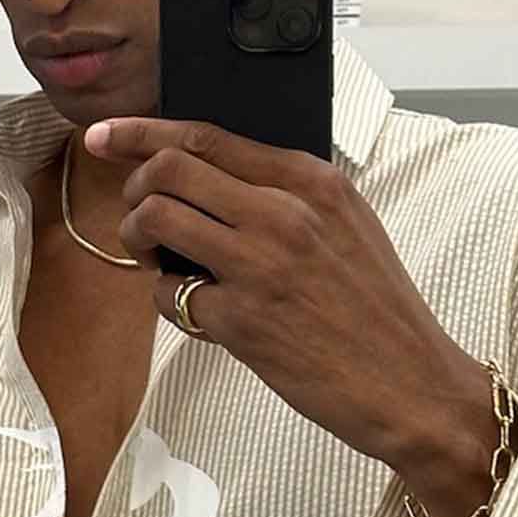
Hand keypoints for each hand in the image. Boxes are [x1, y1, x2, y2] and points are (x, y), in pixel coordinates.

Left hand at [84, 114, 493, 483]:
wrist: (411, 384)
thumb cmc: (378, 310)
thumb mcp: (349, 226)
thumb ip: (289, 194)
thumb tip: (212, 178)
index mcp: (312, 181)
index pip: (207, 136)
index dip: (142, 132)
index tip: (106, 136)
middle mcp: (284, 212)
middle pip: (168, 168)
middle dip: (135, 188)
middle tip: (139, 215)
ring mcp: (259, 264)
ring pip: (156, 218)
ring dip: (139, 238)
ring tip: (159, 260)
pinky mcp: (241, 320)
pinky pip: (169, 294)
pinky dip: (171, 300)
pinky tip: (201, 312)